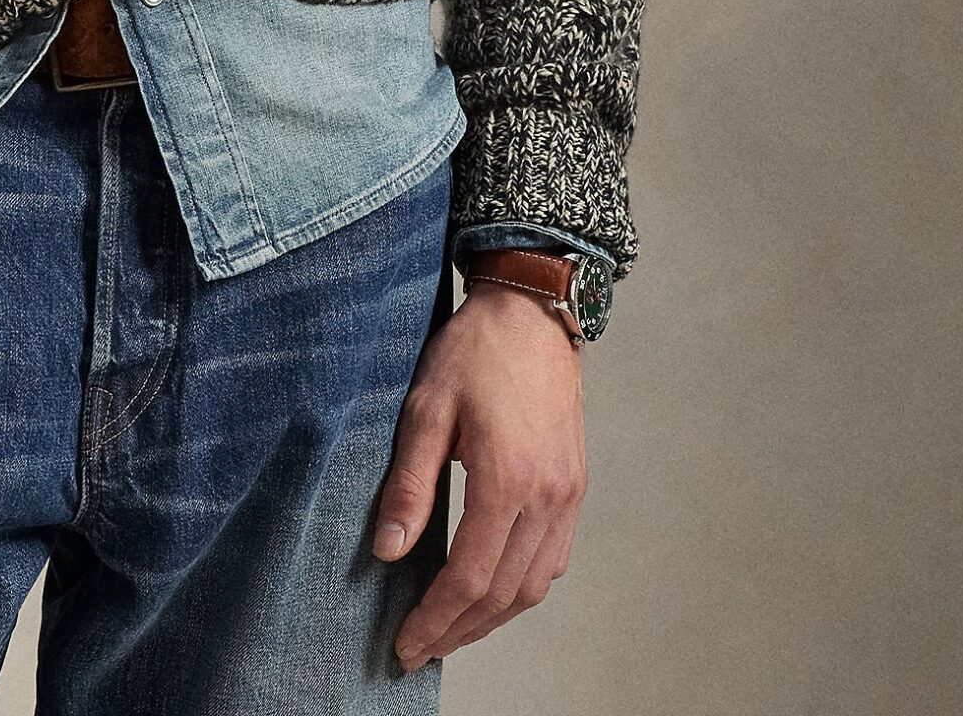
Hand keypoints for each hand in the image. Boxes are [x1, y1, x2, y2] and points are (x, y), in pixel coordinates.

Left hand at [373, 281, 588, 672]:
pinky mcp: (574, 486)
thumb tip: (389, 552)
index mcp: (507, 480)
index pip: (469, 577)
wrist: (531, 310)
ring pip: (533, 585)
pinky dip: (520, 588)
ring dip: (491, 618)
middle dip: (458, 631)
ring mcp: (567, 494)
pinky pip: (552, 559)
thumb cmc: (473, 352)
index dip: (435, 620)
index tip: (405, 646)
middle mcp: (546, 497)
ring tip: (450, 631)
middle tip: (420, 651)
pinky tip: (491, 591)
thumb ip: (409, 485)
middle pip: (503, 594)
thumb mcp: (426, 409)